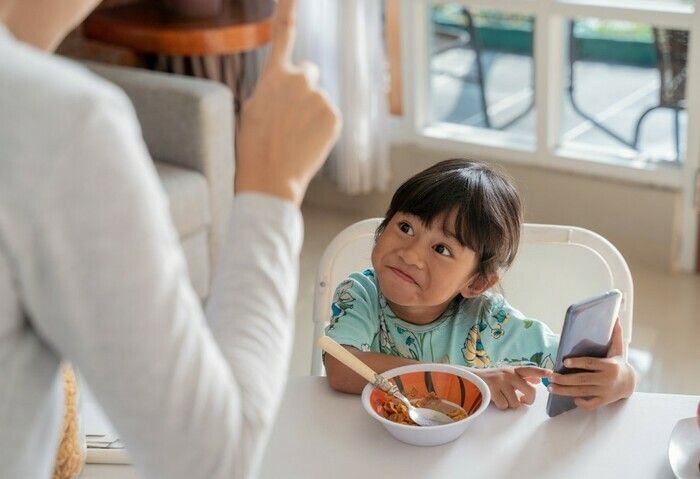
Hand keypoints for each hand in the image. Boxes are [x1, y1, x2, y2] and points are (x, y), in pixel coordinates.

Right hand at [235, 0, 341, 205]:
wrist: (270, 179)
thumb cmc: (255, 147)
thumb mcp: (254, 109)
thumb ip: (274, 88)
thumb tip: (290, 86)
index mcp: (274, 76)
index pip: (284, 33)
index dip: (289, 9)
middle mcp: (300, 79)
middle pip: (308, 72)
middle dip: (302, 88)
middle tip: (289, 118)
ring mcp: (320, 97)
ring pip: (318, 98)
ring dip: (310, 112)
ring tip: (295, 136)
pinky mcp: (334, 116)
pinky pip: (329, 115)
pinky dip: (322, 126)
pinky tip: (307, 142)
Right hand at [473, 366, 550, 409]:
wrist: (471, 379)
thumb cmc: (491, 379)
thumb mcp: (507, 374)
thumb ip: (522, 377)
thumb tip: (538, 379)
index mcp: (513, 370)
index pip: (530, 369)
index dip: (542, 372)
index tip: (552, 374)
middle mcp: (508, 374)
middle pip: (530, 391)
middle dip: (529, 401)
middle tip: (523, 402)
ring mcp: (500, 382)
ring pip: (516, 402)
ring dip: (510, 404)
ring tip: (502, 398)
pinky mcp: (492, 390)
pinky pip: (504, 405)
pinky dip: (501, 406)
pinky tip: (495, 399)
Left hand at [547, 319, 635, 410]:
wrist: (630, 382)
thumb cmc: (618, 362)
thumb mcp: (618, 348)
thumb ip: (615, 333)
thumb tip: (615, 315)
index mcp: (609, 366)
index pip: (590, 364)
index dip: (577, 363)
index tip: (564, 362)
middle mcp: (607, 379)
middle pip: (582, 380)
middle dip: (564, 379)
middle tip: (550, 376)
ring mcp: (605, 392)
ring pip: (582, 392)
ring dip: (564, 391)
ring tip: (550, 387)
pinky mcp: (604, 401)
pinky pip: (590, 404)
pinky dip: (580, 402)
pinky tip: (570, 398)